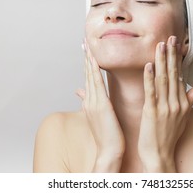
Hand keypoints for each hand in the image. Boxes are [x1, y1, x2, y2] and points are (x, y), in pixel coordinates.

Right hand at [76, 40, 124, 171]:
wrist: (109, 151)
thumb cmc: (108, 135)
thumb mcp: (98, 117)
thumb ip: (90, 103)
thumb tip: (83, 94)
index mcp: (90, 102)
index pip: (88, 79)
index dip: (87, 64)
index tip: (87, 51)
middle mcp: (89, 100)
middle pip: (86, 75)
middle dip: (86, 58)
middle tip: (84, 42)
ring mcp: (93, 102)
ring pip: (90, 76)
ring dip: (88, 60)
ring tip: (87, 46)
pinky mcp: (100, 105)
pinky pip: (97, 84)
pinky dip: (94, 71)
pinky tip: (94, 60)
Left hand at [138, 36, 192, 171]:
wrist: (160, 155)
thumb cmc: (170, 135)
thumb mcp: (184, 116)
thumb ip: (192, 98)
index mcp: (183, 102)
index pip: (181, 76)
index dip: (178, 59)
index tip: (177, 44)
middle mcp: (176, 103)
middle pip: (174, 74)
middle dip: (172, 54)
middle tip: (171, 37)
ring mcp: (165, 107)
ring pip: (163, 79)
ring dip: (161, 61)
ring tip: (160, 45)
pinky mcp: (152, 112)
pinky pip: (152, 92)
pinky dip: (150, 78)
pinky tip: (148, 65)